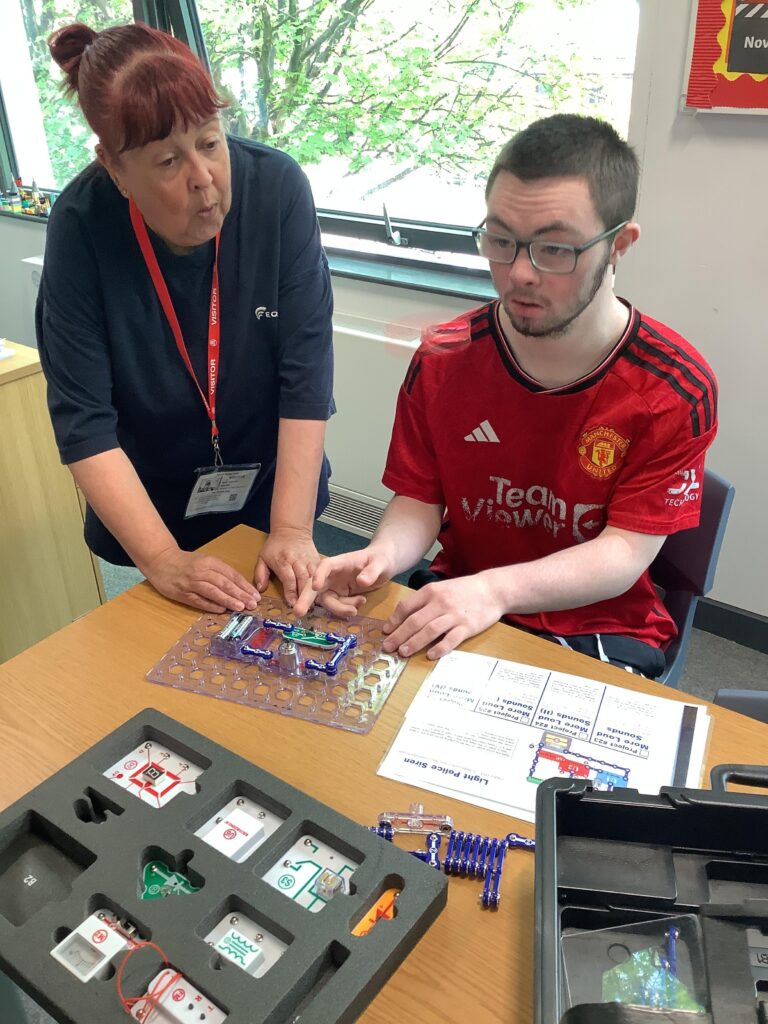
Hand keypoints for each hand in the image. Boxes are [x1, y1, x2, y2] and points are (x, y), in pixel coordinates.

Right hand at [144, 546, 260, 613]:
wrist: (160, 560)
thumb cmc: (186, 562)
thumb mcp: (205, 561)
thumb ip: (220, 572)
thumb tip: (239, 588)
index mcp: (210, 562)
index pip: (231, 574)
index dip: (244, 585)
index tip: (255, 595)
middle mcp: (201, 571)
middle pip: (224, 583)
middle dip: (240, 594)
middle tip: (252, 604)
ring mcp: (191, 582)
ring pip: (213, 592)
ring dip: (228, 600)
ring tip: (241, 607)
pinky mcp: (182, 593)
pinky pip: (199, 600)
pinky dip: (210, 605)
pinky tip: (222, 610)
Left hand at [253, 527, 320, 605]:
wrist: (292, 529)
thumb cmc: (275, 545)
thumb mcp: (262, 557)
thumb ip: (260, 574)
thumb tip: (260, 589)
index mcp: (283, 560)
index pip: (288, 579)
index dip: (291, 592)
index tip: (292, 604)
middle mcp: (297, 560)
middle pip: (303, 579)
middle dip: (303, 595)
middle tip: (303, 609)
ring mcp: (308, 560)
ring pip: (313, 577)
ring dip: (312, 592)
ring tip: (311, 604)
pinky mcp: (317, 560)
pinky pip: (319, 574)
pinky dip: (319, 584)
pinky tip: (317, 594)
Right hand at [293, 547, 391, 617]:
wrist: (384, 564)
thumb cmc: (381, 558)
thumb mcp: (381, 563)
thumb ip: (372, 571)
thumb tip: (361, 581)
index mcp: (340, 562)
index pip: (325, 566)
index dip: (318, 575)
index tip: (315, 586)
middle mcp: (333, 574)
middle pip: (315, 586)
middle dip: (306, 599)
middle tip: (297, 612)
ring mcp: (335, 585)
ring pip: (327, 600)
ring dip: (339, 607)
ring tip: (357, 606)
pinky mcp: (340, 594)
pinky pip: (338, 605)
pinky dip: (347, 608)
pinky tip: (361, 601)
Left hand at [382, 573, 503, 659]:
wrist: (492, 590)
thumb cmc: (463, 590)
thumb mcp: (441, 589)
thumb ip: (423, 601)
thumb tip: (402, 617)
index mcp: (431, 591)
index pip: (407, 606)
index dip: (394, 620)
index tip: (386, 632)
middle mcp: (441, 602)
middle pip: (415, 621)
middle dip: (399, 636)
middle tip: (388, 647)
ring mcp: (454, 615)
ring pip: (430, 631)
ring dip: (414, 643)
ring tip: (403, 652)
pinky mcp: (468, 626)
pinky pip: (451, 639)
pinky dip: (440, 648)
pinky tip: (430, 655)